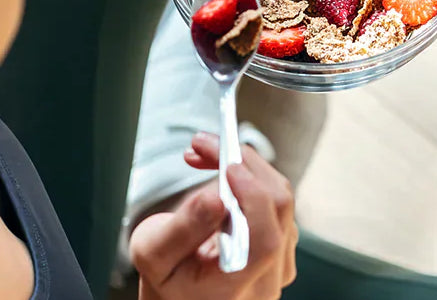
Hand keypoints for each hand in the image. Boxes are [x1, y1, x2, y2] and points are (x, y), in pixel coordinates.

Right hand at [129, 132, 297, 299]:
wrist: (180, 294)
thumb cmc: (166, 278)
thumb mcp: (153, 254)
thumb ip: (182, 228)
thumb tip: (215, 197)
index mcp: (238, 287)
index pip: (264, 240)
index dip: (253, 196)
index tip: (228, 165)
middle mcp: (270, 278)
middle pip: (278, 209)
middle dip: (243, 165)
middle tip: (203, 144)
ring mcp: (281, 262)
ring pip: (280, 199)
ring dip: (244, 167)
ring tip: (202, 154)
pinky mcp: (282, 244)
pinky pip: (276, 202)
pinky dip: (249, 178)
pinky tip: (219, 172)